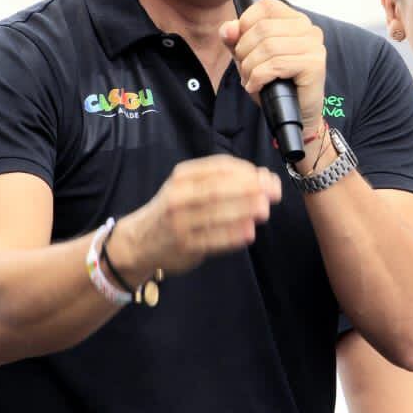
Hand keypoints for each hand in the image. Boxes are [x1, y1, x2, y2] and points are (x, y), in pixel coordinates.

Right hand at [116, 155, 282, 276]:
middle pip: (218, 188)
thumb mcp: (188, 187)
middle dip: (249, 189)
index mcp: (183, 176)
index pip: (218, 167)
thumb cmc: (173, 210)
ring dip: (243, 210)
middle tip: (273, 191)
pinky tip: (249, 233)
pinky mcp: (184, 245)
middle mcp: (178, 196)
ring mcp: (179, 221)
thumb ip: (221, 182)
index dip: (247, 171)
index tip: (267, 176)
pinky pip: (211, 239)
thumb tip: (263, 177)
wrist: (139, 240)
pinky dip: (231, 235)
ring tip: (264, 210)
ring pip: (215, 213)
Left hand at [220, 0, 326, 131]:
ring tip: (250, 80)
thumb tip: (228, 29)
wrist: (295, 115)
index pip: (265, 5)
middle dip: (244, 52)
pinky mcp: (314, 65)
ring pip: (268, 47)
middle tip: (245, 70)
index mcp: (295, 20)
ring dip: (250, 68)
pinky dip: (258, 77)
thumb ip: (236, 39)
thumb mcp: (249, 57)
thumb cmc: (276, 84)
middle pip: (263, 28)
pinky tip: (257, 86)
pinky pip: (276, 64)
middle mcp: (309, 29)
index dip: (245, 23)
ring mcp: (314, 46)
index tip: (241, 45)